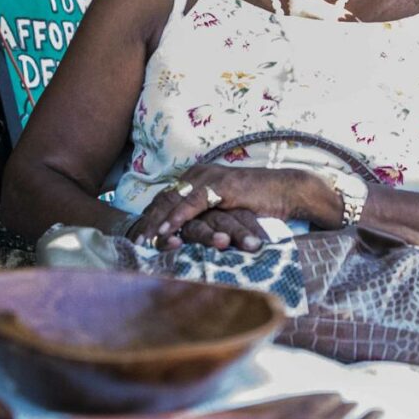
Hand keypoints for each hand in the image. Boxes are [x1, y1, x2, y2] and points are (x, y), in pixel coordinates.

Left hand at [127, 164, 327, 249]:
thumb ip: (205, 216)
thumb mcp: (225, 211)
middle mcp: (198, 174)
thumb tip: (187, 235)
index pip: (165, 199)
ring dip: (155, 222)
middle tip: (132, 244)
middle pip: (163, 199)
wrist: (287, 192)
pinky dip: (176, 218)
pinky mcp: (220, 185)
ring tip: (143, 241)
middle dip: (146, 223)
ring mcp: (208, 177)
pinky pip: (192, 203)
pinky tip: (165, 232)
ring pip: (173, 201)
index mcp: (196, 178)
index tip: (135, 239)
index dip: (149, 219)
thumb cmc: (259, 204)